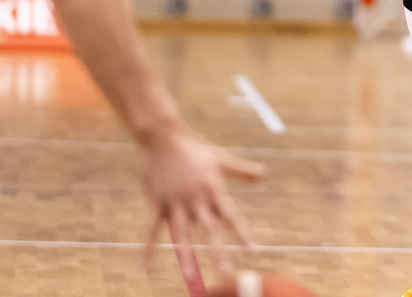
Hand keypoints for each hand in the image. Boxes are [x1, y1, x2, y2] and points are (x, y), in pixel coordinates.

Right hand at [139, 127, 264, 278]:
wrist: (163, 135)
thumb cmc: (194, 147)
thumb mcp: (221, 158)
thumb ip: (242, 170)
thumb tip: (264, 175)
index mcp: (214, 188)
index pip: (232, 216)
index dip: (243, 235)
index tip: (254, 252)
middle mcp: (197, 197)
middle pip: (210, 229)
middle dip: (218, 252)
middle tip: (227, 273)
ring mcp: (175, 201)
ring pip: (182, 233)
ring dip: (185, 255)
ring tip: (189, 276)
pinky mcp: (157, 202)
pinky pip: (151, 230)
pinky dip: (148, 249)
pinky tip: (146, 267)